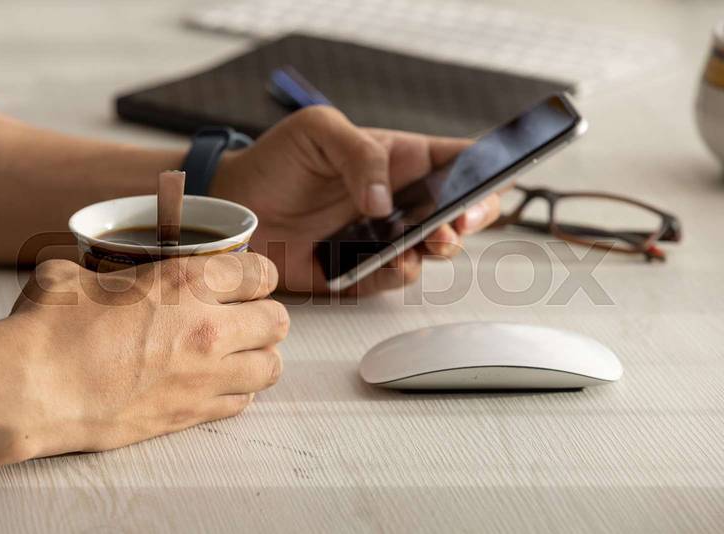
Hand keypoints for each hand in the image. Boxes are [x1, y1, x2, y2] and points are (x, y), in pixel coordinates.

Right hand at [9, 254, 288, 456]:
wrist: (32, 389)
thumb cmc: (47, 328)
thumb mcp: (72, 275)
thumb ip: (97, 269)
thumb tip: (88, 273)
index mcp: (185, 282)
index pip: (261, 272)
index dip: (260, 274)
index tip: (252, 280)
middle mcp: (208, 328)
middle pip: (278, 321)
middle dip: (267, 316)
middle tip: (249, 317)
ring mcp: (204, 376)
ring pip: (271, 367)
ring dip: (261, 357)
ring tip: (242, 354)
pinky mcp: (190, 415)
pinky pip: (241, 404)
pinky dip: (238, 393)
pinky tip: (219, 385)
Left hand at [211, 106, 500, 294]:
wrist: (237, 206)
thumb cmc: (278, 160)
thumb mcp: (319, 131)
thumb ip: (359, 153)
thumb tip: (384, 201)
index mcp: (400, 160)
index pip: (459, 161)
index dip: (486, 169)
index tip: (491, 179)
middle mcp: (400, 202)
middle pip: (460, 212)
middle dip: (472, 218)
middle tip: (458, 222)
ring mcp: (384, 239)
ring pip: (433, 250)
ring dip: (438, 249)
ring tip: (428, 242)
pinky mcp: (361, 271)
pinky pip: (394, 279)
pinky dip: (398, 275)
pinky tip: (390, 263)